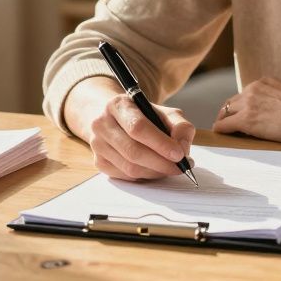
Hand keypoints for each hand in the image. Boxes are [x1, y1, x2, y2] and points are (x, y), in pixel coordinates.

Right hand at [70, 77, 194, 180]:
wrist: (115, 118)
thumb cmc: (142, 115)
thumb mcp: (164, 112)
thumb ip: (179, 126)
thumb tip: (182, 148)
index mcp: (118, 104)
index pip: (138, 127)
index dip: (160, 143)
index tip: (179, 155)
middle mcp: (102, 123)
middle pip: (133, 151)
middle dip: (161, 163)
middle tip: (180, 168)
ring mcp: (97, 144)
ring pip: (129, 167)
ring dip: (155, 172)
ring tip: (171, 168)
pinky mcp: (99, 161)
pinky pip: (125, 176)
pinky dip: (144, 176)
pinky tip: (155, 170)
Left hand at [212, 77, 280, 144]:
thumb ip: (275, 99)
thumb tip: (272, 112)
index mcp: (264, 82)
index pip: (244, 95)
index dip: (240, 107)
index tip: (239, 116)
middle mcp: (253, 88)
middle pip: (232, 103)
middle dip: (229, 114)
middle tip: (228, 126)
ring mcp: (248, 103)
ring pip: (225, 113)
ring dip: (225, 122)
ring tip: (225, 133)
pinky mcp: (246, 119)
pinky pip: (224, 125)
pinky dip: (221, 130)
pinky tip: (221, 136)